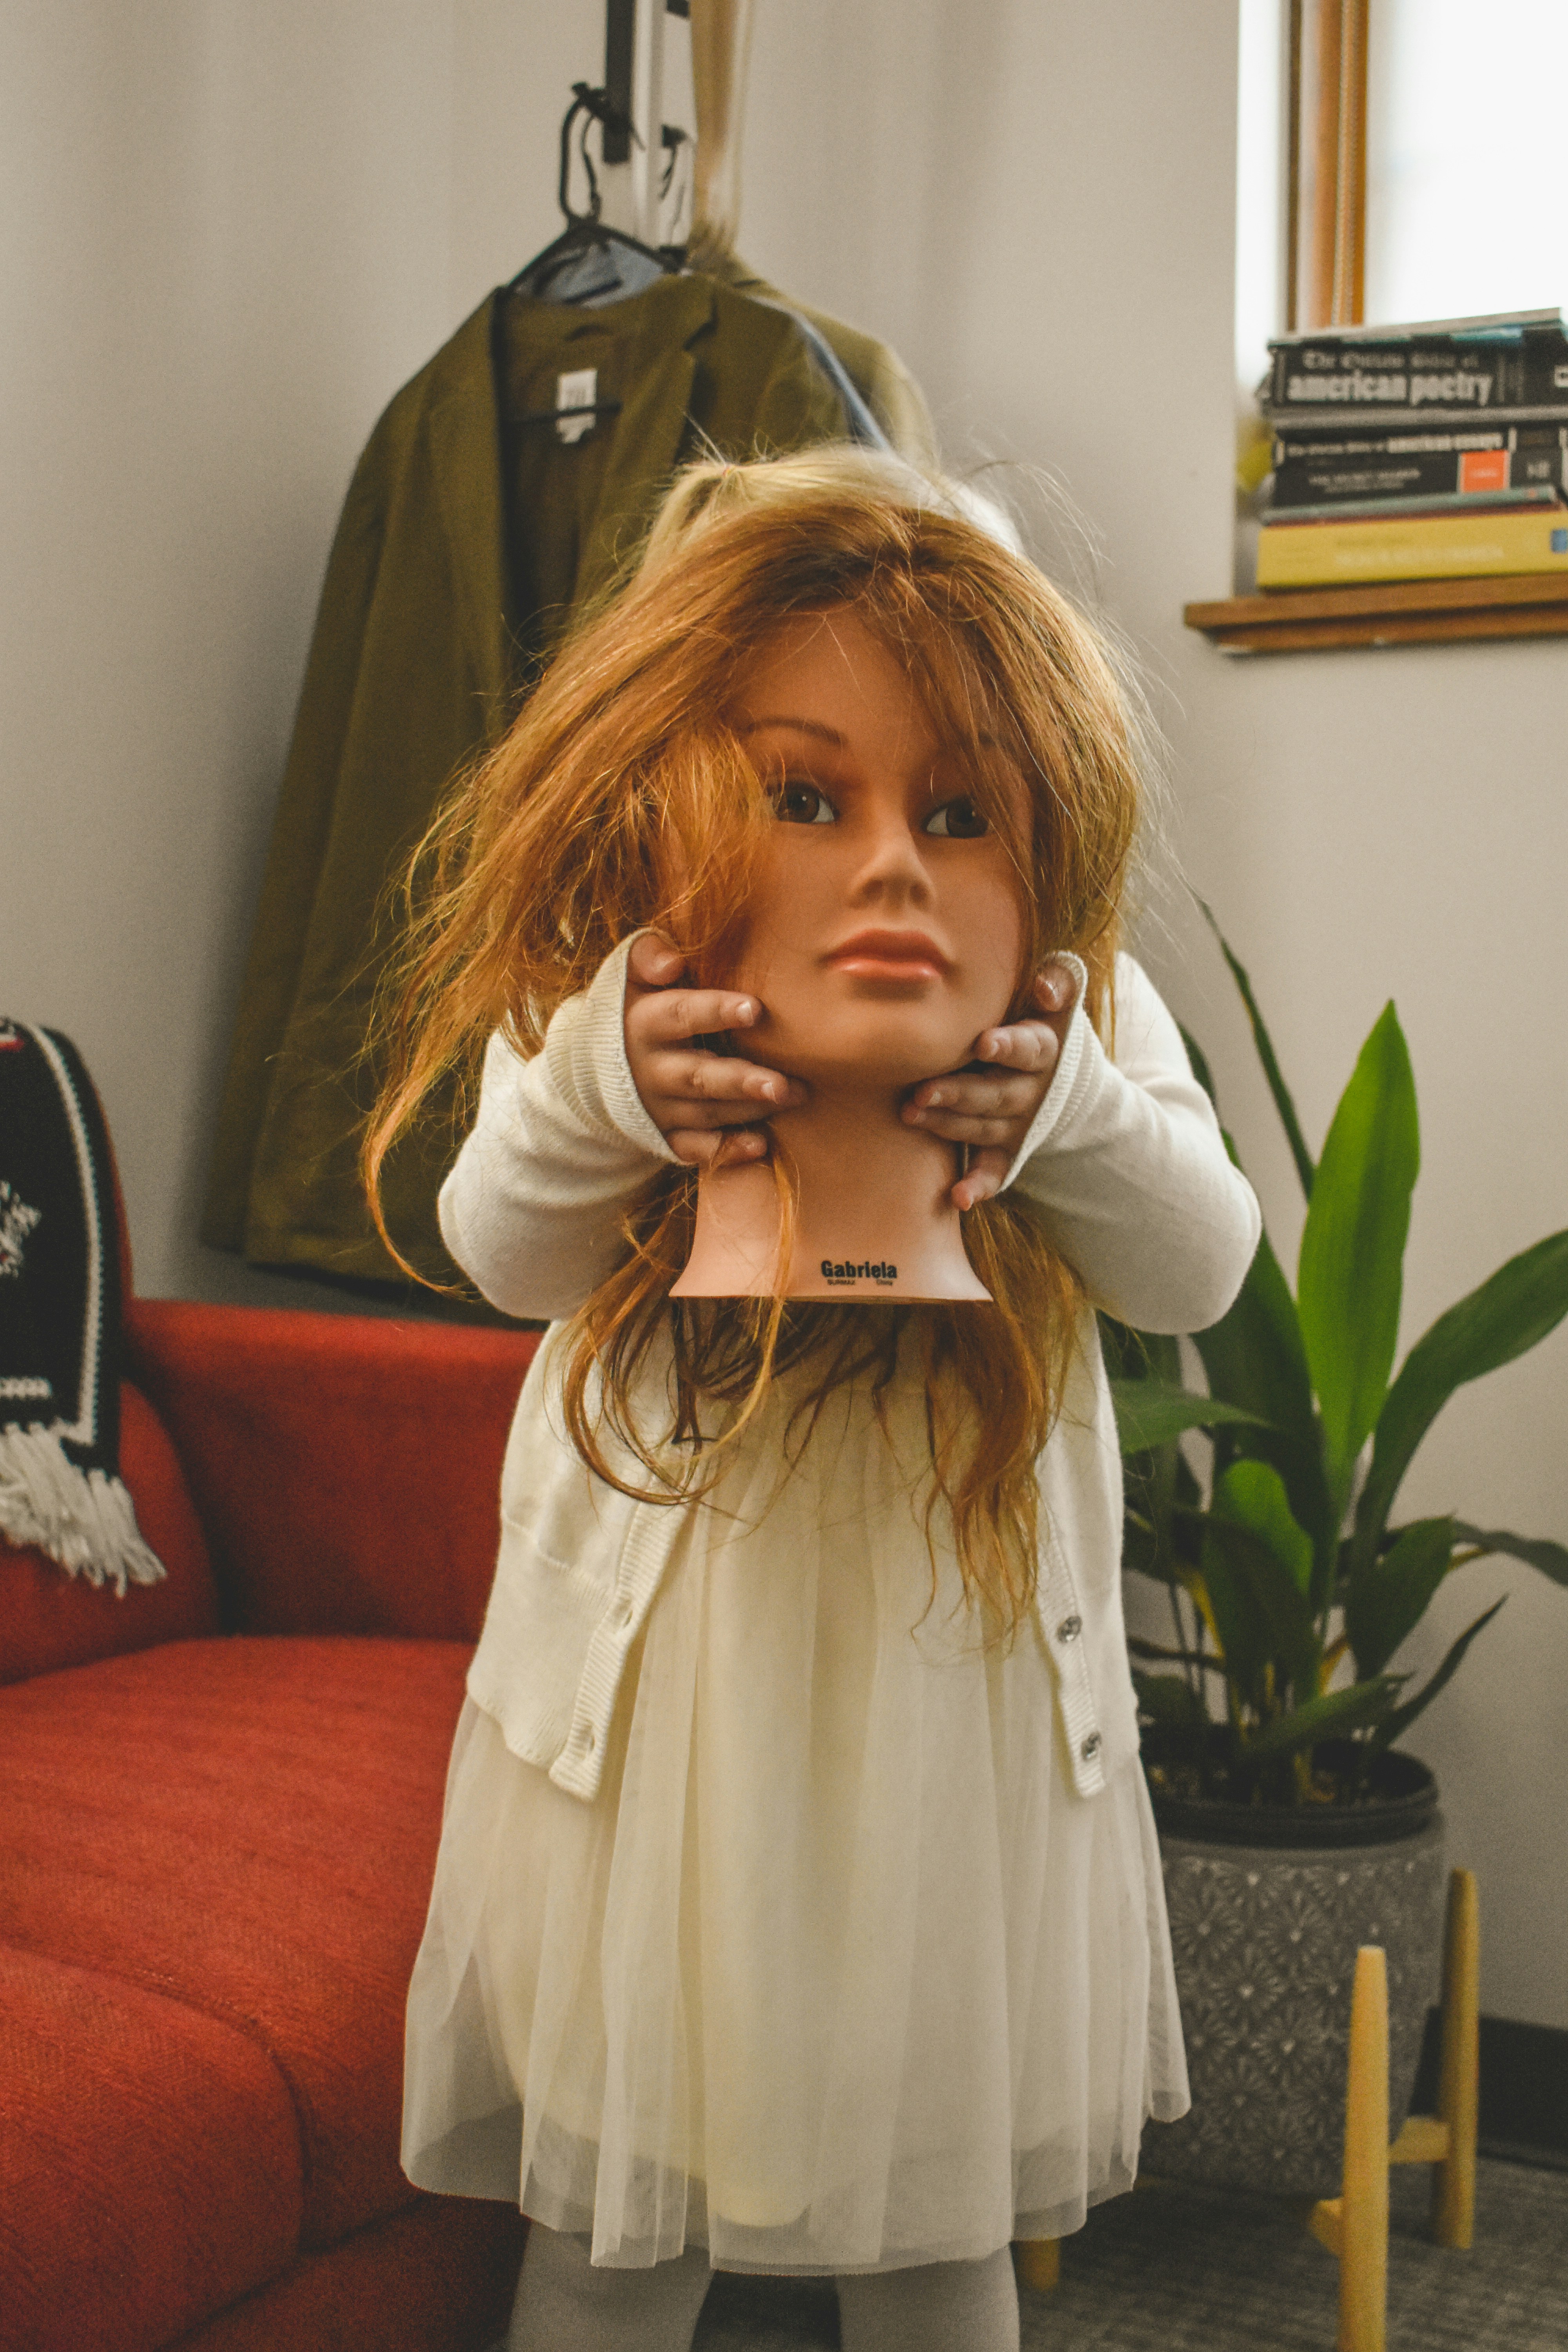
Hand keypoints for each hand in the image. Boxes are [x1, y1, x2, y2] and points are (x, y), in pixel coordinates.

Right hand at [624, 933, 808, 1166]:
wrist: (591, 1067)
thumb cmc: (632, 1006)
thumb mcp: (628, 976)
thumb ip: (647, 956)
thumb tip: (671, 963)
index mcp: (644, 1024)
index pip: (679, 1015)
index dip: (715, 1012)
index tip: (755, 1009)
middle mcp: (650, 1071)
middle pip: (698, 1076)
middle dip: (740, 1081)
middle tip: (783, 1084)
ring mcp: (658, 1108)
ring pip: (706, 1112)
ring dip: (749, 1110)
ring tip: (794, 1098)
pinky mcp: (664, 1136)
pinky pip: (695, 1148)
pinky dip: (726, 1150)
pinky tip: (761, 1145)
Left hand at [901, 962, 1077, 1209]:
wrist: (1068, 1084)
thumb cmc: (1045, 1027)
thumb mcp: (1059, 1005)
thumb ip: (1058, 983)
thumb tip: (1044, 985)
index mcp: (1044, 1051)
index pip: (1029, 1048)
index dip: (1008, 1046)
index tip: (983, 1043)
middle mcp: (1032, 1091)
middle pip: (996, 1093)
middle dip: (958, 1092)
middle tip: (921, 1091)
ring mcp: (1020, 1124)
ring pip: (982, 1127)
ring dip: (949, 1125)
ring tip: (912, 1115)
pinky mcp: (1009, 1149)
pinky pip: (996, 1170)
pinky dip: (979, 1185)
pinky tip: (959, 1198)